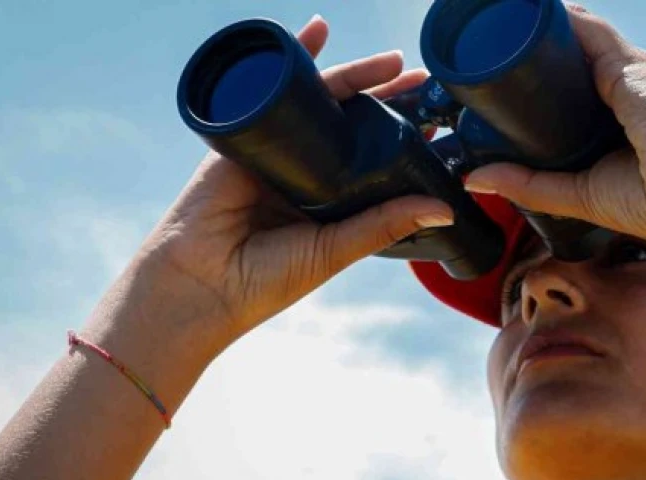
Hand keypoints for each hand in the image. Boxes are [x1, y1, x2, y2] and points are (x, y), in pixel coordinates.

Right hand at [132, 16, 452, 350]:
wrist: (202, 284)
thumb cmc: (265, 279)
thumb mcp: (336, 249)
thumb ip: (384, 225)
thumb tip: (444, 209)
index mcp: (328, 199)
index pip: (372, 157)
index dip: (403, 136)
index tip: (437, 121)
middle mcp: (304, 170)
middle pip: (350, 122)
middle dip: (386, 97)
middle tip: (421, 78)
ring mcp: (276, 148)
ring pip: (320, 100)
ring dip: (354, 73)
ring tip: (392, 60)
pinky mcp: (247, 132)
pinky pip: (275, 87)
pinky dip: (296, 56)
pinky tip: (317, 31)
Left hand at [463, 4, 645, 248]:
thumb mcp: (580, 193)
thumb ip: (529, 184)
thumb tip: (475, 178)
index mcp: (626, 122)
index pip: (579, 91)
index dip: (547, 84)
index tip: (507, 84)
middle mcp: (632, 89)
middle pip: (576, 61)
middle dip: (540, 56)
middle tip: (493, 54)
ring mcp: (632, 71)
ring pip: (579, 39)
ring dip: (543, 31)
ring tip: (502, 22)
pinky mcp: (629, 62)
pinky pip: (586, 30)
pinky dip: (558, 19)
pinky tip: (528, 12)